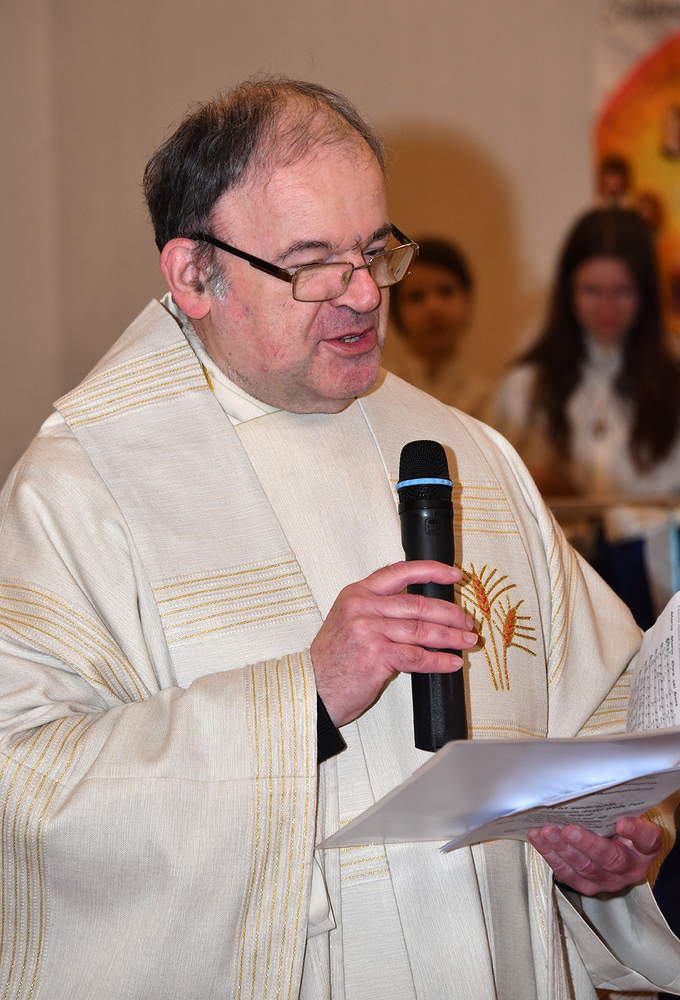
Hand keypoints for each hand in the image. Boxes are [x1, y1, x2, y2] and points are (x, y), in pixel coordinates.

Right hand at [310, 560, 476, 727]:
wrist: (314, 689)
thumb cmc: (333, 660)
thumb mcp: (348, 621)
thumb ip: (378, 609)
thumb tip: (423, 611)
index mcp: (356, 593)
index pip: (400, 572)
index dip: (432, 571)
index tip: (454, 576)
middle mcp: (362, 607)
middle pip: (418, 603)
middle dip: (450, 613)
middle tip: (466, 621)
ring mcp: (368, 630)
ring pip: (422, 629)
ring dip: (451, 637)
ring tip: (467, 641)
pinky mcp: (376, 655)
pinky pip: (417, 656)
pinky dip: (439, 661)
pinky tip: (451, 662)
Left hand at [527, 816, 661, 894]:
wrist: (615, 848)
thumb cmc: (620, 825)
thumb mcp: (627, 815)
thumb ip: (618, 808)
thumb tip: (597, 794)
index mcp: (645, 847)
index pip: (647, 840)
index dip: (636, 832)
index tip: (622, 823)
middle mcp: (630, 869)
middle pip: (609, 858)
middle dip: (585, 844)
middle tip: (567, 829)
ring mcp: (608, 881)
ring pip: (584, 868)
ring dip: (562, 849)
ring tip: (546, 833)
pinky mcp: (587, 885)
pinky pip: (567, 873)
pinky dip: (550, 856)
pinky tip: (539, 840)